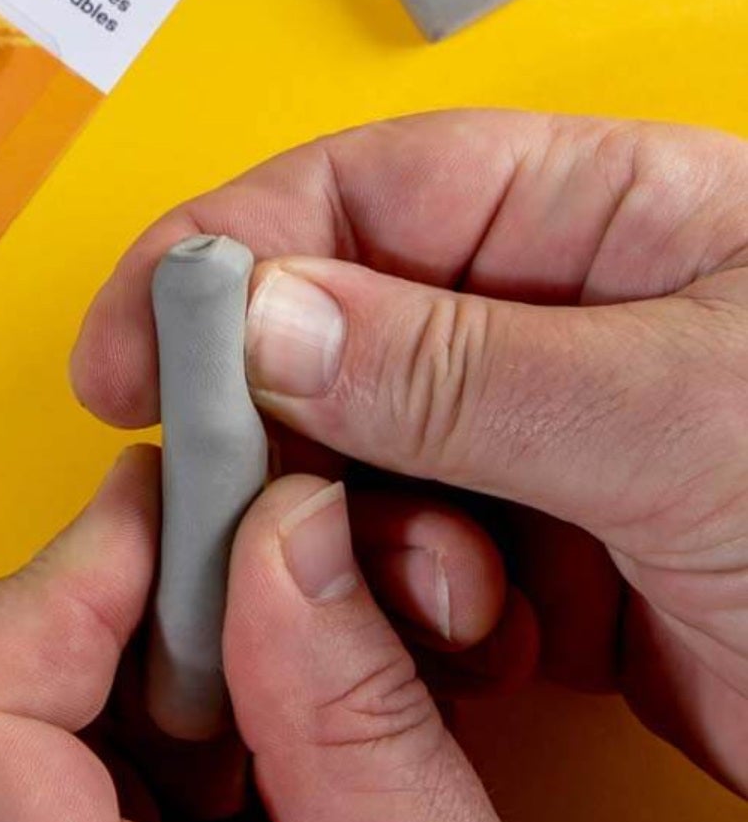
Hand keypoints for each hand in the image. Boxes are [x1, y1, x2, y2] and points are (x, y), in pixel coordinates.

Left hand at [0, 447, 525, 821]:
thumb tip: (288, 532)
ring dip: (124, 684)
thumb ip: (355, 722)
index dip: (64, 568)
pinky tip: (225, 792)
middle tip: (240, 624)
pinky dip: (124, 745)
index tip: (178, 508)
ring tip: (253, 749)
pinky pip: (11, 775)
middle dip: (101, 623)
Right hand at [72, 109, 747, 794]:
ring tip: (438, 589)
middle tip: (217, 487)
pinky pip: (412, 542)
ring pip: (362, 446)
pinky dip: (412, 597)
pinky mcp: (548, 537)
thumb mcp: (683, 422)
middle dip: (277, 411)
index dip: (232, 248)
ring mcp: (550, 427)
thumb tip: (262, 313)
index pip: (369, 187)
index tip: (139, 334)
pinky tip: (483, 634)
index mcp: (609, 213)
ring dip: (358, 528)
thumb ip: (458, 368)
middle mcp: (565, 308)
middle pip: (341, 318)